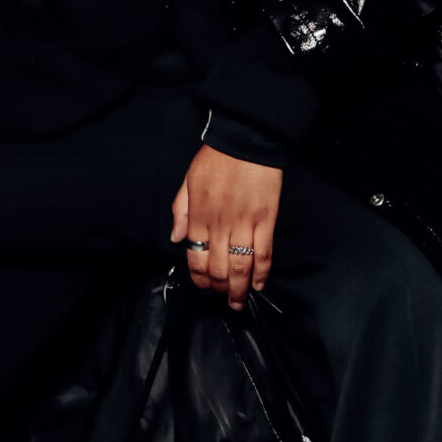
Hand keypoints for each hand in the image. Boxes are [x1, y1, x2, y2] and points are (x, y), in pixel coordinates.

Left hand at [171, 145, 281, 311]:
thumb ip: (180, 211)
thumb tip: (176, 239)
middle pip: (218, 268)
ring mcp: (244, 223)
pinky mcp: (266, 219)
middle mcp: (219, 224)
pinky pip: (264, 252)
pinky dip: (262, 272)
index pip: (195, 258)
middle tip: (224, 299)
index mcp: (198, 216)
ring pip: (241, 266)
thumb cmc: (216, 158)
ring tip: (239, 301)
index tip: (204, 288)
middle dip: (220, 290)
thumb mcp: (188, 181)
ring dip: (239, 289)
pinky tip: (259, 284)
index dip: (200, 279)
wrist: (245, 140)